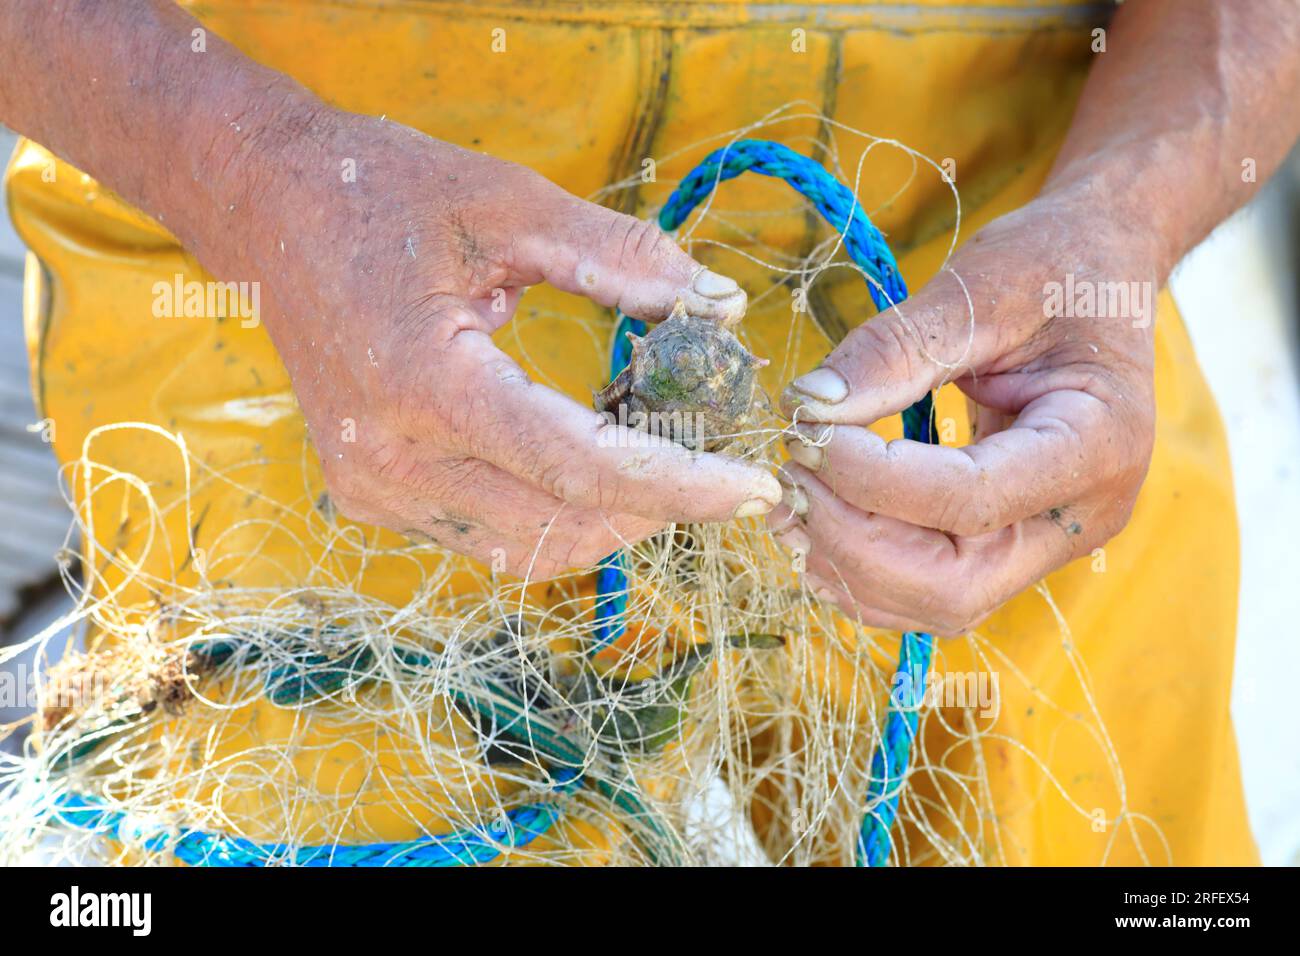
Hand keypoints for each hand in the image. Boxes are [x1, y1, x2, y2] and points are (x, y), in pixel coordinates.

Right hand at [224, 109, 779, 576]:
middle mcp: (390, 461)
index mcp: (423, 384)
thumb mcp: (507, 203)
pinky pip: (490, 536)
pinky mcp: (374, 497)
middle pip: (562, 524)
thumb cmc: (382, 193)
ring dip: (612, 518)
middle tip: (721, 460)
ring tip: (662, 454)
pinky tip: (595, 461)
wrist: (269, 212)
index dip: (680, 487)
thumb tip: (720, 306)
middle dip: (659, 505)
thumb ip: (619, 258)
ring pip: (529, 548)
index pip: (579, 469)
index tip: (756, 490)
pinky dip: (559, 513)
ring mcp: (376, 490)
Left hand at [769, 194, 1157, 634]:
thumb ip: (896, 347)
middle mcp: (1081, 516)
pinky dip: (862, 571)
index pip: (970, 499)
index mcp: (1100, 443)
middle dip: (854, 542)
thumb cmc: (1054, 267)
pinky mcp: (1009, 545)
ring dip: (848, 565)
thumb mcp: (982, 285)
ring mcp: (1047, 542)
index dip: (871, 479)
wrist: (1100, 274)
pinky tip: (814, 521)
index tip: (803, 430)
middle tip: (789, 472)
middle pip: (954, 584)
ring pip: (936, 604)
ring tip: (789, 495)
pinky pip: (929, 592)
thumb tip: (808, 405)